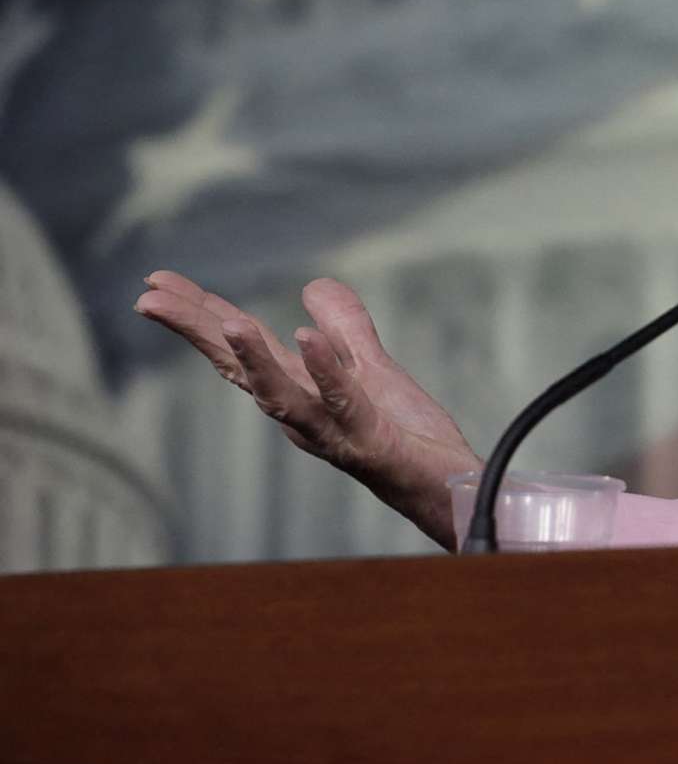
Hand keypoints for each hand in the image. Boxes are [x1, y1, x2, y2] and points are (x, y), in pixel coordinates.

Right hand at [134, 270, 480, 548]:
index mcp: (296, 387)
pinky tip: (308, 337)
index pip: (239, 345)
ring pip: (278, 394)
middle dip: (196, 332)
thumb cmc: (401, 431)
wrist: (442, 481)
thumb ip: (343, 327)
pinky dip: (323, 371)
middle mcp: (299, 410)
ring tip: (229, 320)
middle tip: (148, 298)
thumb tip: (313, 285)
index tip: (156, 282)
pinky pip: (340, 402)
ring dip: (253, 359)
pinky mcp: (365, 439)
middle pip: (238, 366)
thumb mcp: (369, 365)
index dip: (200, 313)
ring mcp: (328, 428)